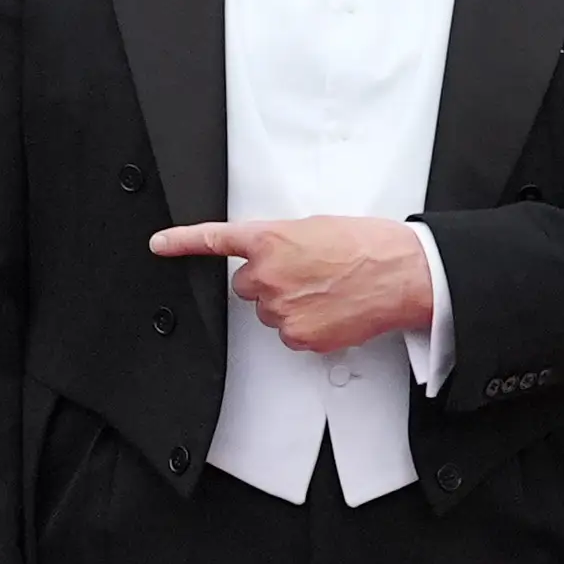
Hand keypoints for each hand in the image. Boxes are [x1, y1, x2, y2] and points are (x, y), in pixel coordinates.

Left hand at [146, 216, 433, 355]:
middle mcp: (268, 275)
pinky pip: (290, 334)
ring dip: (291, 304)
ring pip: (270, 312)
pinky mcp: (299, 336)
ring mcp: (281, 309)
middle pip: (248, 286)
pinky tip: (332, 310)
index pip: (215, 240)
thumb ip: (285, 241)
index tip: (160, 244)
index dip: (182, 242)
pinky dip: (308, 326)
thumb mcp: (318, 227)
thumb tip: (278, 255)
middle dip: (272, 281)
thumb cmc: (370, 246)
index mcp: (271, 239)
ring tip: (328, 290)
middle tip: (308, 274)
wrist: (403, 273)